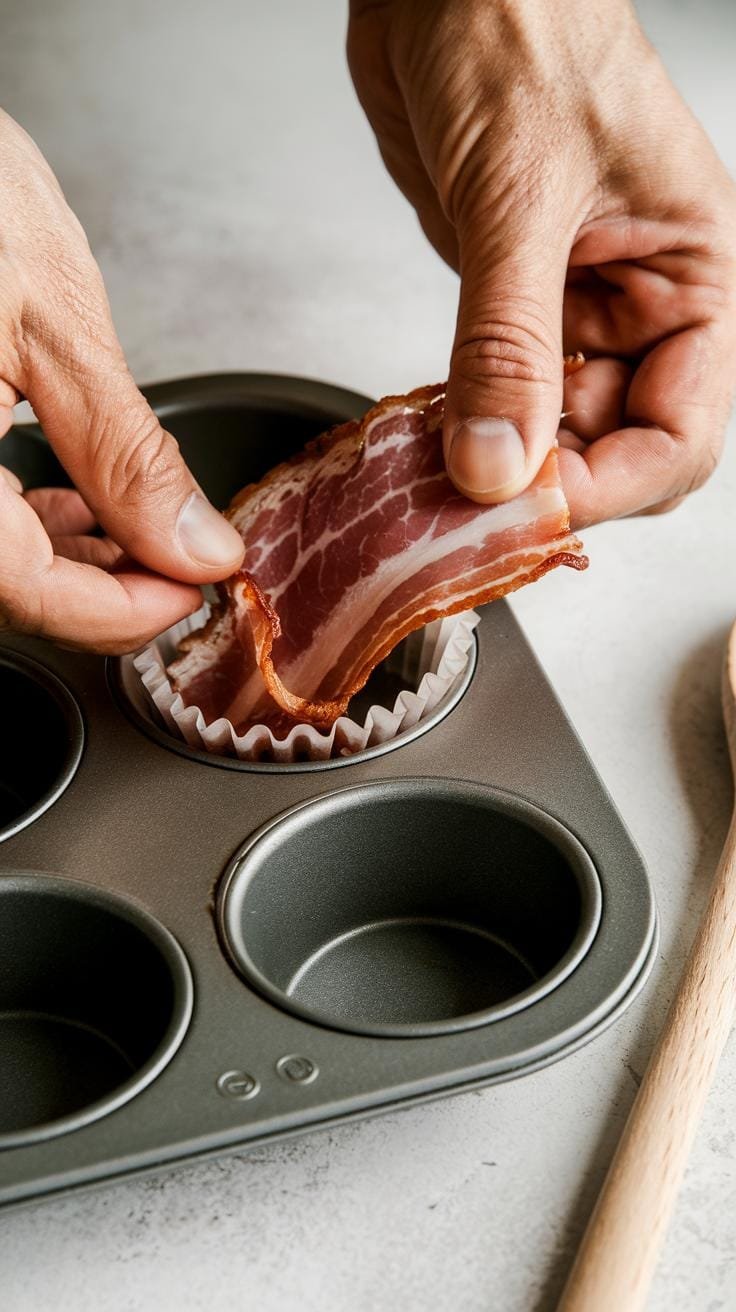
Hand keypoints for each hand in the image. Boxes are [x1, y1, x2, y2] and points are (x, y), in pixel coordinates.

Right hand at [0, 110, 243, 652]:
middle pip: (7, 583)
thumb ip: (125, 452)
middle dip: (103, 586)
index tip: (194, 593)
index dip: (120, 612)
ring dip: (69, 558)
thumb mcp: (48, 320)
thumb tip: (192, 542)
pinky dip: (28, 515)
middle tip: (179, 566)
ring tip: (141, 536)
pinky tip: (74, 501)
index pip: (25, 590)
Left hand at [348, 0, 735, 525]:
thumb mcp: (520, 195)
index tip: (533, 509)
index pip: (680, 433)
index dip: (612, 486)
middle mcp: (636, 304)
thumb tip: (500, 463)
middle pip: (614, 450)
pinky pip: (492, 398)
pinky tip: (422, 441)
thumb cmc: (521, 23)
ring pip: (548, 436)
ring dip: (493, 468)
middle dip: (549, 489)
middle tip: (471, 511)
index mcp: (692, 275)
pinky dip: (457, 430)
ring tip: (433, 481)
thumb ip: (509, 342)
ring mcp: (568, 309)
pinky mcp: (503, 305)